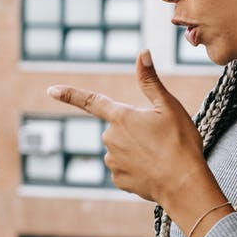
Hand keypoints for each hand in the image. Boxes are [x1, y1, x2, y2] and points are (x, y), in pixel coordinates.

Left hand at [48, 49, 209, 204]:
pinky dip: (138, 169)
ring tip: (160, 156)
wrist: (184, 184)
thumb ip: (150, 81)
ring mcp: (112, 161)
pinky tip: (154, 170)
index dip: (70, 94)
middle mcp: (110, 138)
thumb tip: (143, 52)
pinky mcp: (118, 180)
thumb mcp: (169, 107)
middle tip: (160, 138)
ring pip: (121, 150)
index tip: (51, 90)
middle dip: (134, 131)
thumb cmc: (180, 142)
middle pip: (117, 129)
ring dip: (136, 151)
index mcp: (121, 117)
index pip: (91, 102)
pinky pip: (125, 169)